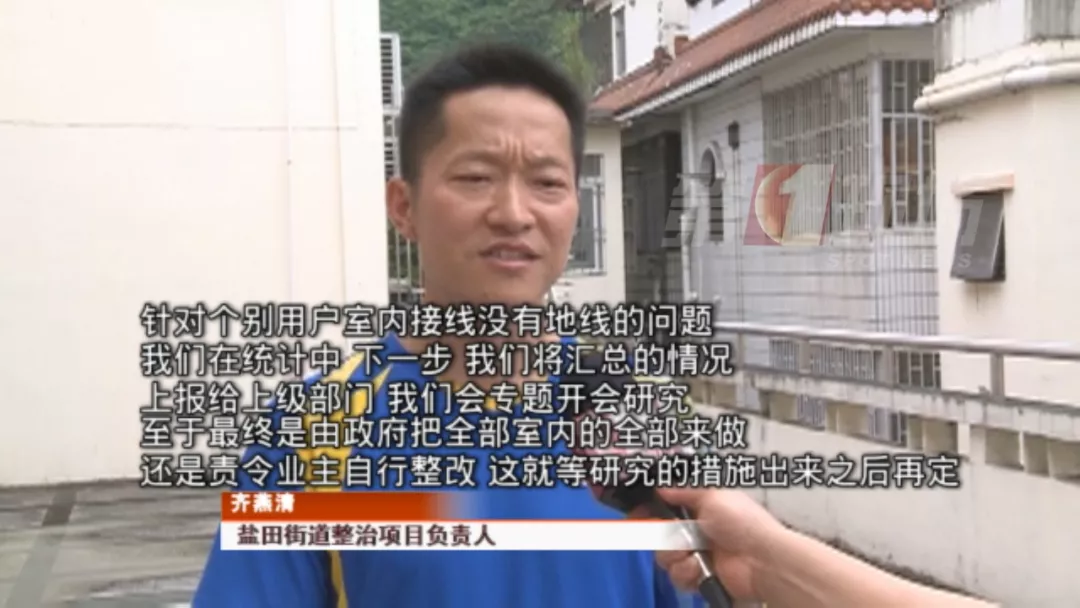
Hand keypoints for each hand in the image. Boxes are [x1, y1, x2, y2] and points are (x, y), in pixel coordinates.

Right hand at [631, 487, 781, 601]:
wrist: (762, 561)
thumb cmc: (743, 523)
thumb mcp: (712, 495)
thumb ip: (683, 489)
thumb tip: (661, 485)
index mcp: (700, 507)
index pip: (665, 506)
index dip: (650, 510)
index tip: (638, 512)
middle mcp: (696, 530)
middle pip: (659, 533)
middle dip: (663, 535)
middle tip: (673, 535)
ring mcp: (697, 555)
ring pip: (664, 556)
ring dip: (676, 555)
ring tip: (693, 553)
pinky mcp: (699, 576)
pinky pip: (676, 575)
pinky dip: (686, 572)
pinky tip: (700, 568)